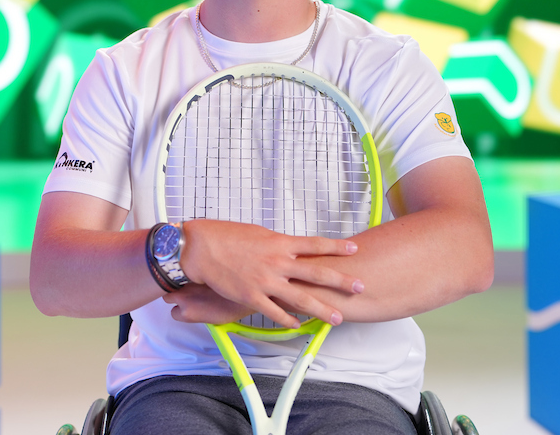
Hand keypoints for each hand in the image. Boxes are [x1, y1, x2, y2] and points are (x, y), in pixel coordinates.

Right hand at [180, 219, 363, 327]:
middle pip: (316, 272)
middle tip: (359, 286)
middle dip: (341, 280)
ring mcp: (266, 281)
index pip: (315, 244)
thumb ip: (276, 243)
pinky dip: (289, 320)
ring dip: (322, 308)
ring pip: (301, 298)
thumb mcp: (257, 233)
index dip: (336, 246)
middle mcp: (277, 261)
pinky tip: (299, 325)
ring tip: (338, 317)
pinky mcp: (252, 296)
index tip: (354, 248)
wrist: (200, 248)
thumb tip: (289, 247)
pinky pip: (275, 312)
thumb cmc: (224, 236)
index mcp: (279, 242)